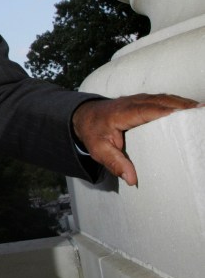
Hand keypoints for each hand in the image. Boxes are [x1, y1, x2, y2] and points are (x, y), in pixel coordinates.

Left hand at [72, 93, 199, 185]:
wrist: (84, 116)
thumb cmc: (92, 133)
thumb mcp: (99, 151)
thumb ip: (115, 163)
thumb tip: (131, 179)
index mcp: (121, 113)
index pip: (146, 110)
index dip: (165, 111)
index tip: (184, 114)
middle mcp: (131, 103)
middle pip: (160, 101)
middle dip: (181, 105)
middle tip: (201, 111)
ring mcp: (137, 100)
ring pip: (163, 97)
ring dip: (182, 102)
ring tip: (201, 109)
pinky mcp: (142, 101)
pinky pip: (161, 99)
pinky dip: (176, 102)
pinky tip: (189, 108)